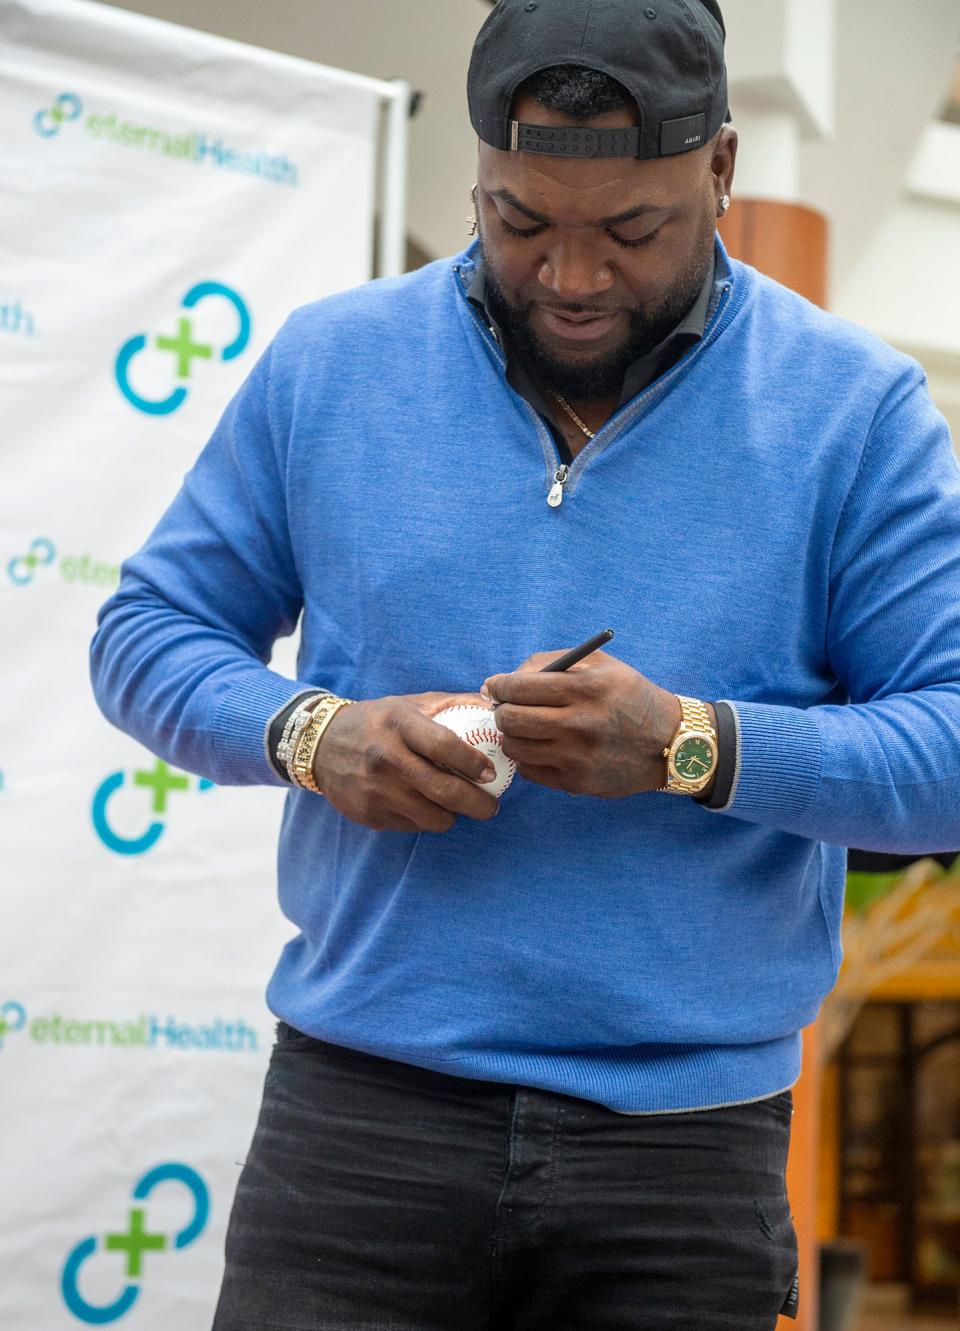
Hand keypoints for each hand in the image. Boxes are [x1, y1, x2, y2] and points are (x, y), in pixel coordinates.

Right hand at [311, 691, 501, 832]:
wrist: (321, 745)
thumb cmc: (377, 722)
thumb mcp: (409, 704)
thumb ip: (452, 704)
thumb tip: (495, 709)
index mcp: (399, 725)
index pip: (445, 746)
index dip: (474, 762)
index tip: (491, 773)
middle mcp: (386, 758)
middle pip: (445, 791)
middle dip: (479, 804)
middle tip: (492, 806)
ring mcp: (376, 791)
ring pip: (433, 818)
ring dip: (453, 815)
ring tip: (457, 805)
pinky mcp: (369, 815)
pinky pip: (413, 826)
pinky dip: (426, 819)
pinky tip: (424, 805)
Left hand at [481, 650, 690, 797]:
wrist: (670, 743)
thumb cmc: (629, 697)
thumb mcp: (601, 665)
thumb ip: (552, 662)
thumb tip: (506, 680)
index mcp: (587, 688)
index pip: (519, 688)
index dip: (498, 686)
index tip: (494, 687)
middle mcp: (581, 724)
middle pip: (511, 719)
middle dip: (501, 711)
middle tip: (506, 708)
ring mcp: (578, 757)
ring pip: (515, 747)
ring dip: (512, 735)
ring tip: (525, 728)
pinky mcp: (577, 783)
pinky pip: (530, 771)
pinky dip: (528, 757)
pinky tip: (543, 747)